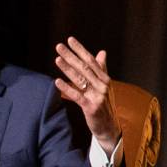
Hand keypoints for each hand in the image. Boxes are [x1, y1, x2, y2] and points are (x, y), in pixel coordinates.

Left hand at [53, 37, 118, 151]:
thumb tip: (102, 52)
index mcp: (105, 78)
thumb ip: (101, 68)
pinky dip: (67, 88)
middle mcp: (103, 85)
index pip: (91, 60)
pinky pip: (77, 96)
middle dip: (71, 56)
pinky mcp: (91, 107)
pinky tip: (57, 81)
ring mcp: (97, 96)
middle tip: (59, 46)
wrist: (109, 126)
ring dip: (67, 69)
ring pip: (80, 80)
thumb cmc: (104, 104)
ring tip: (57, 59)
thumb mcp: (104, 85)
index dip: (80, 50)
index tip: (70, 40)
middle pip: (84, 67)